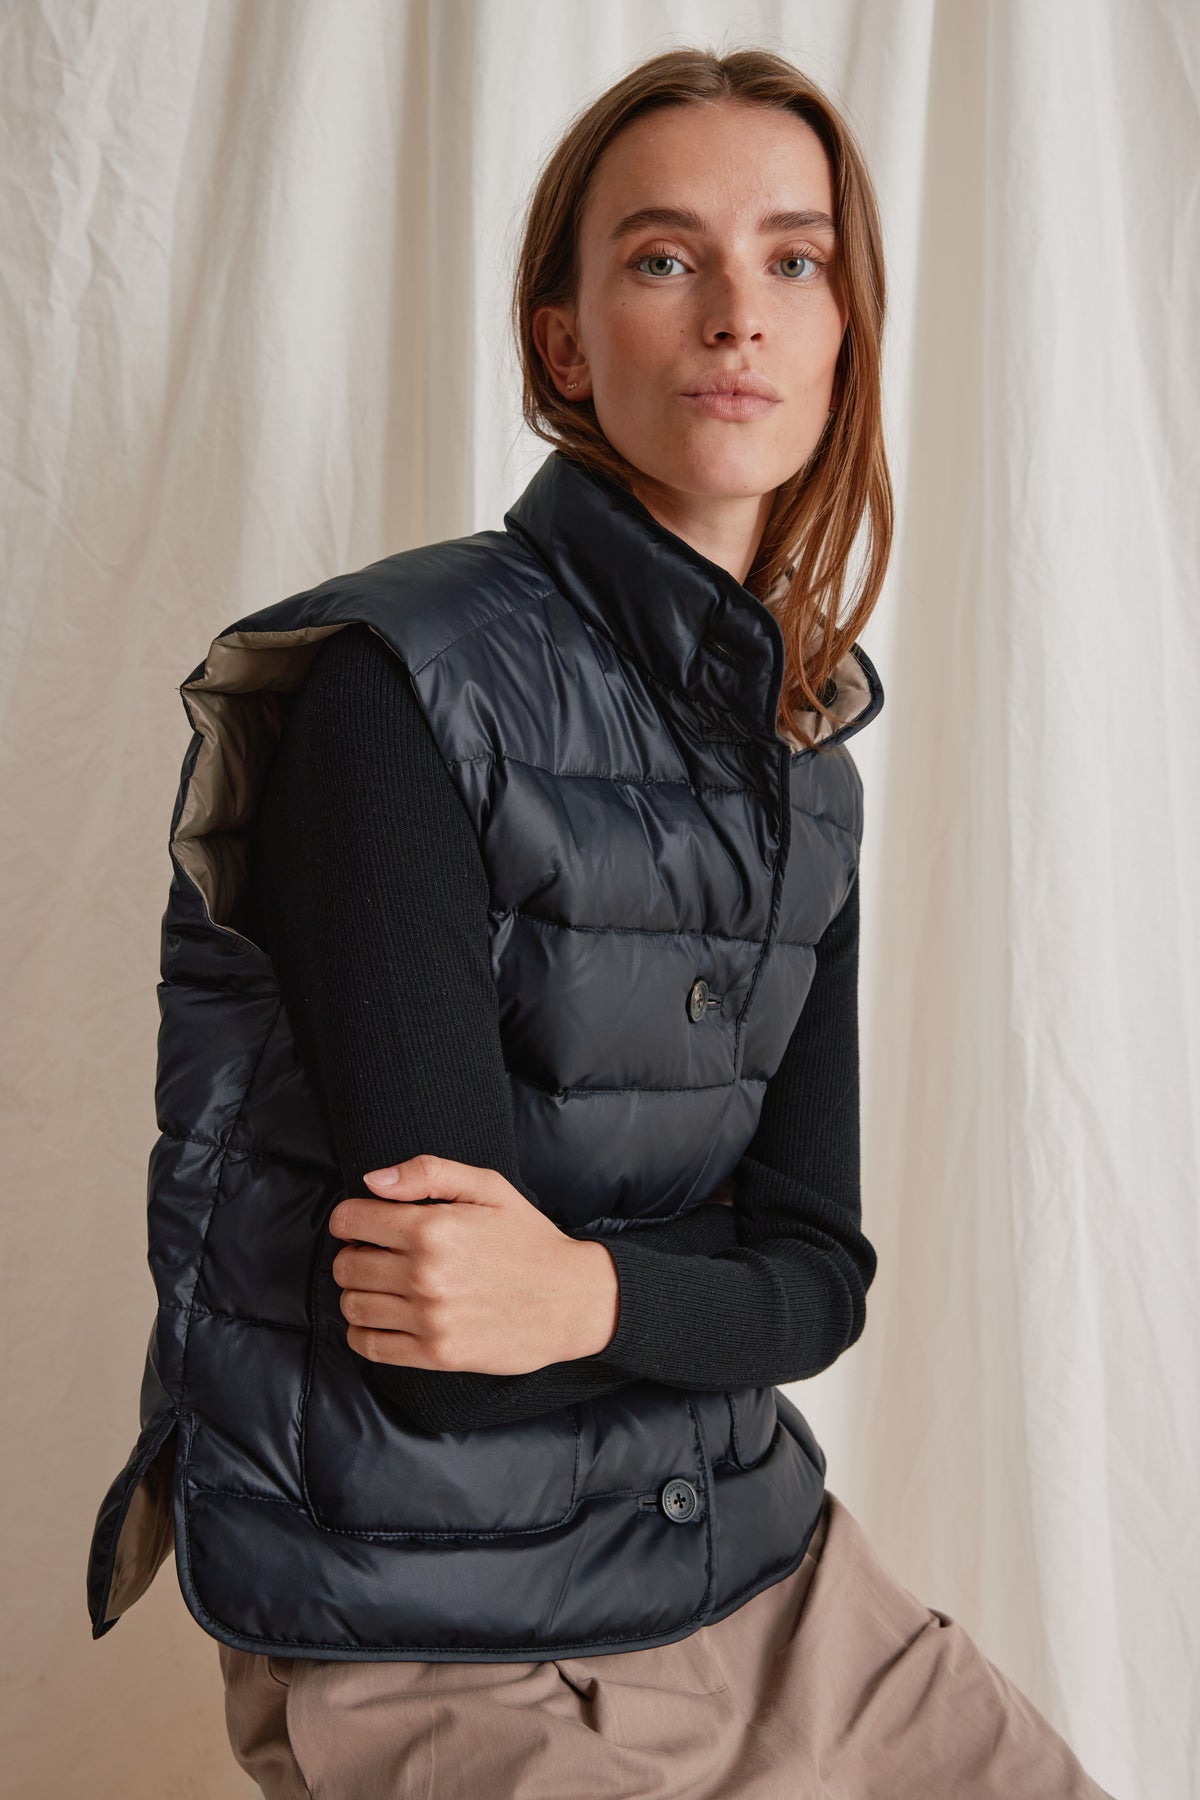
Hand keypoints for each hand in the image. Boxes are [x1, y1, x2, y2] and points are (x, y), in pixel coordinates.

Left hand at [327, 1154, 620, 1374]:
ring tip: (384, 1286)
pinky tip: (385, 1318)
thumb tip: (372, 1181)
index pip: (349, 1220)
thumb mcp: (488, 1188)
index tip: (365, 1224)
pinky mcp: (435, 1354)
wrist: (571, 1299)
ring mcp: (428, 1317)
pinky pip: (368, 1346)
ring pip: (352, 1306)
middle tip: (378, 1255)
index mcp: (432, 1228)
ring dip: (358, 1293)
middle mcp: (424, 1274)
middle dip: (354, 1255)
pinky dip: (363, 1333)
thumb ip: (428, 1173)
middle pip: (346, 1265)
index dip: (352, 1218)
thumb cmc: (529, 1239)